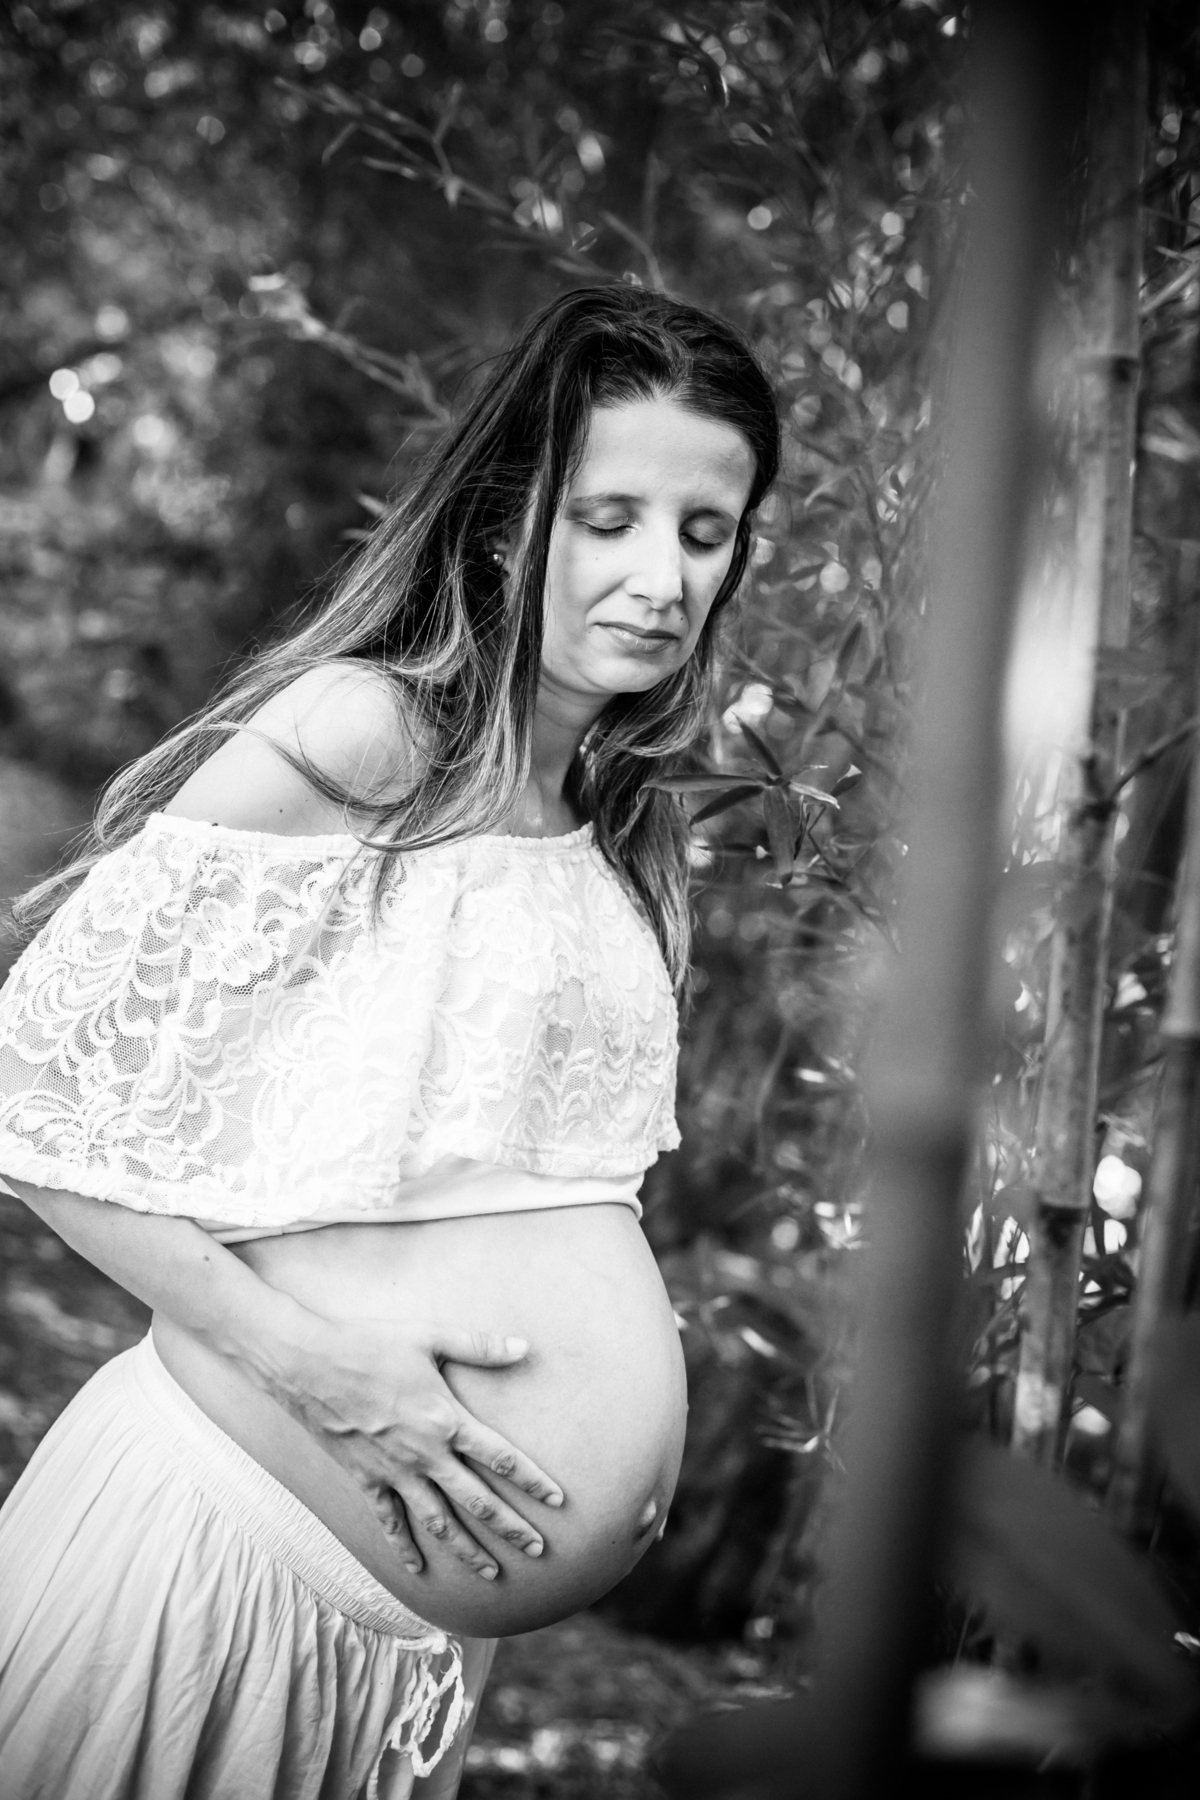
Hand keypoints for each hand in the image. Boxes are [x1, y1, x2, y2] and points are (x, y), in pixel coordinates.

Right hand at [275, 1313, 563, 1579]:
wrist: (306, 1364)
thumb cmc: (370, 1343)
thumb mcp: (430, 1335)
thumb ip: (480, 1345)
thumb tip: (524, 1346)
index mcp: (447, 1420)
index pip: (502, 1458)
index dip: (533, 1481)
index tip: (558, 1501)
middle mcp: (425, 1455)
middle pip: (479, 1501)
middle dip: (512, 1528)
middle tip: (539, 1550)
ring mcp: (394, 1472)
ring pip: (439, 1522)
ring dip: (468, 1550)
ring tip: (493, 1573)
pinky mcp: (365, 1479)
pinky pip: (389, 1521)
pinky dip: (404, 1548)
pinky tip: (417, 1571)